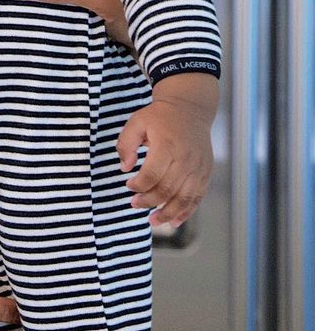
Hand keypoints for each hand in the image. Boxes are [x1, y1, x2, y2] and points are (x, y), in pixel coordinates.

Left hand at [117, 76, 216, 225]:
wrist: (190, 109)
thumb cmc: (159, 117)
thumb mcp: (136, 122)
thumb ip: (125, 144)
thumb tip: (125, 167)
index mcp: (167, 145)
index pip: (152, 174)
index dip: (138, 186)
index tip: (128, 186)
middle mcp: (186, 158)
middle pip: (167, 189)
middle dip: (149, 201)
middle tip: (134, 204)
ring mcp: (198, 167)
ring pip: (184, 198)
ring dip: (168, 213)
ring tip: (153, 221)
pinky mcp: (205, 173)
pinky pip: (197, 197)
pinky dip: (186, 211)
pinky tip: (174, 221)